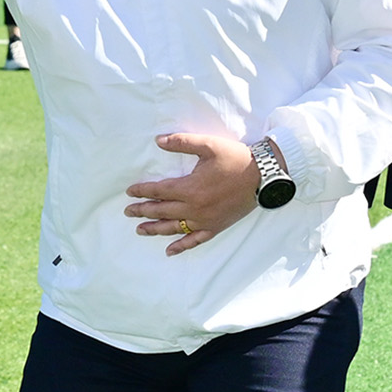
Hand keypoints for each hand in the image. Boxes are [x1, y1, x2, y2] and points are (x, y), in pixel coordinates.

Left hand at [124, 133, 258, 255]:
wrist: (263, 176)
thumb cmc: (235, 158)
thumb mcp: (208, 145)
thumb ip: (182, 142)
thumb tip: (158, 141)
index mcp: (190, 188)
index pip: (158, 191)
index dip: (142, 191)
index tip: (129, 192)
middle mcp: (194, 208)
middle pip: (161, 211)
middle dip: (143, 211)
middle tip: (128, 212)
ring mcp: (204, 220)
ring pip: (174, 228)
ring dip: (155, 229)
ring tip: (140, 230)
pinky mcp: (215, 227)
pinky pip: (195, 240)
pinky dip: (181, 246)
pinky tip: (170, 250)